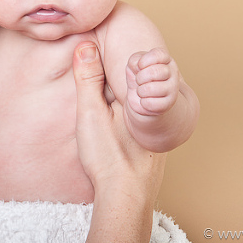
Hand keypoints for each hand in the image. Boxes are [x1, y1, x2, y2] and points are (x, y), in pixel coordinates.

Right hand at [73, 42, 163, 193]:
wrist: (126, 198)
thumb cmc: (109, 157)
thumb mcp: (91, 113)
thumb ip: (88, 79)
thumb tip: (86, 44)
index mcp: (142, 94)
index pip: (131, 63)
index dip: (114, 54)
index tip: (96, 44)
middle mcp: (155, 106)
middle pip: (134, 79)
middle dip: (120, 72)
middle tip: (97, 64)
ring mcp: (156, 124)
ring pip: (136, 97)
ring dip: (122, 90)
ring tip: (104, 90)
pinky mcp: (150, 138)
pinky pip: (138, 112)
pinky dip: (126, 107)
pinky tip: (114, 117)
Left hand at [125, 47, 179, 116]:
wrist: (143, 98)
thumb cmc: (139, 77)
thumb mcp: (134, 65)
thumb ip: (134, 61)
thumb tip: (139, 67)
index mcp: (166, 60)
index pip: (159, 54)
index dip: (145, 60)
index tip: (139, 66)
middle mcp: (173, 72)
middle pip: (155, 71)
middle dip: (140, 77)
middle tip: (139, 80)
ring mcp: (173, 89)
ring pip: (153, 88)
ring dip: (141, 90)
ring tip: (141, 91)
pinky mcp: (168, 103)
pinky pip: (152, 103)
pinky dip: (143, 102)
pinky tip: (145, 100)